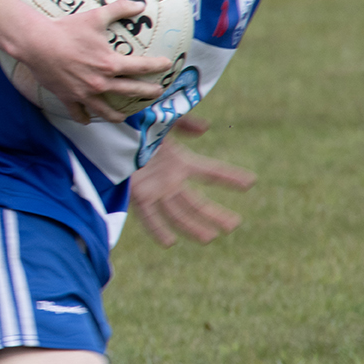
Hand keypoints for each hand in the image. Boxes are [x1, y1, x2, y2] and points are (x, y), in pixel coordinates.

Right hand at [8, 0, 170, 123]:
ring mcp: (84, 93)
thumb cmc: (66, 29)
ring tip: (123, 117)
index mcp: (109, 63)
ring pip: (105, 110)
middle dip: (147, 92)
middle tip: (157, 92)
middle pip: (131, 91)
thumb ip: (119, 9)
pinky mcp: (67, 97)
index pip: (141, 67)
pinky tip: (87, 119)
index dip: (157, 65)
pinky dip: (83, 117)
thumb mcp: (95, 16)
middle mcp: (100, 82)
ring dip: (117, 115)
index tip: (166, 64)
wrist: (37, 43)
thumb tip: (140, 4)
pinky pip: (78, 113)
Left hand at [129, 122, 255, 246]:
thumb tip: (206, 128)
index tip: (251, 182)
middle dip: (214, 214)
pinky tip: (169, 243)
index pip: (210, 172)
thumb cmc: (138, 125)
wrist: (112, 132)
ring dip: (192, 226)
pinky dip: (157, 229)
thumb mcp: (164, 121)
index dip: (229, 177)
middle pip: (195, 201)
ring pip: (177, 212)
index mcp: (180, 162)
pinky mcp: (138, 193)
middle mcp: (170, 179)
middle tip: (234, 224)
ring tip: (210, 238)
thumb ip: (184, 123)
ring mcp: (156, 188)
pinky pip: (149, 215)